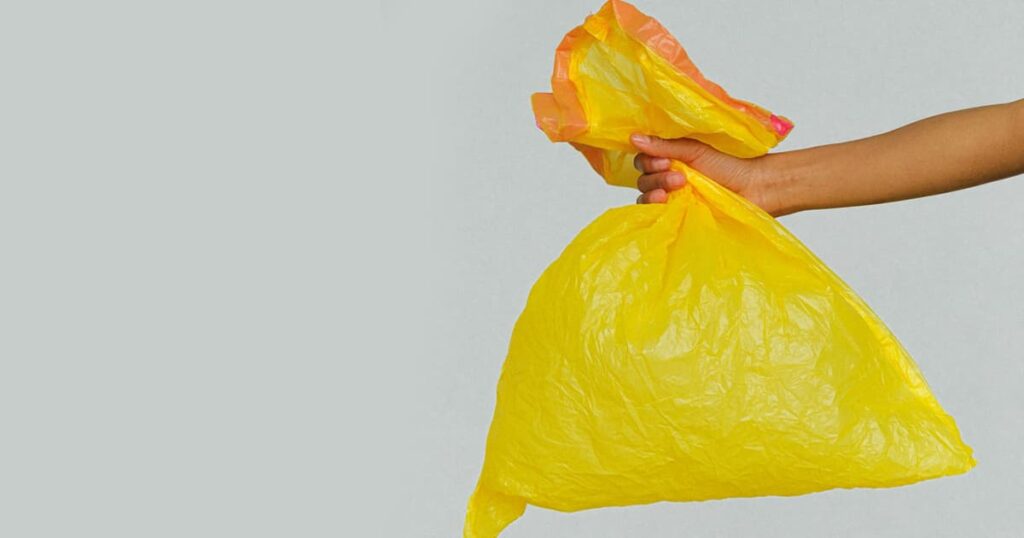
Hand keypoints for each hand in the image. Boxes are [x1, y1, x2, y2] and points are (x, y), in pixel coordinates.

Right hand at [630, 134, 787, 215]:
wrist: (754, 187)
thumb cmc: (731, 164)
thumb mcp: (696, 150)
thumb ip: (665, 145)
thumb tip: (634, 138)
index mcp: (671, 157)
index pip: (643, 158)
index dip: (648, 159)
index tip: (664, 160)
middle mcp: (668, 176)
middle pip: (643, 177)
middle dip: (655, 176)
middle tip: (678, 176)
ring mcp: (671, 197)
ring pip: (646, 194)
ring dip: (656, 190)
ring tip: (678, 187)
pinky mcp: (676, 215)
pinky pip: (654, 213)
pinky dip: (655, 208)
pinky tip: (665, 203)